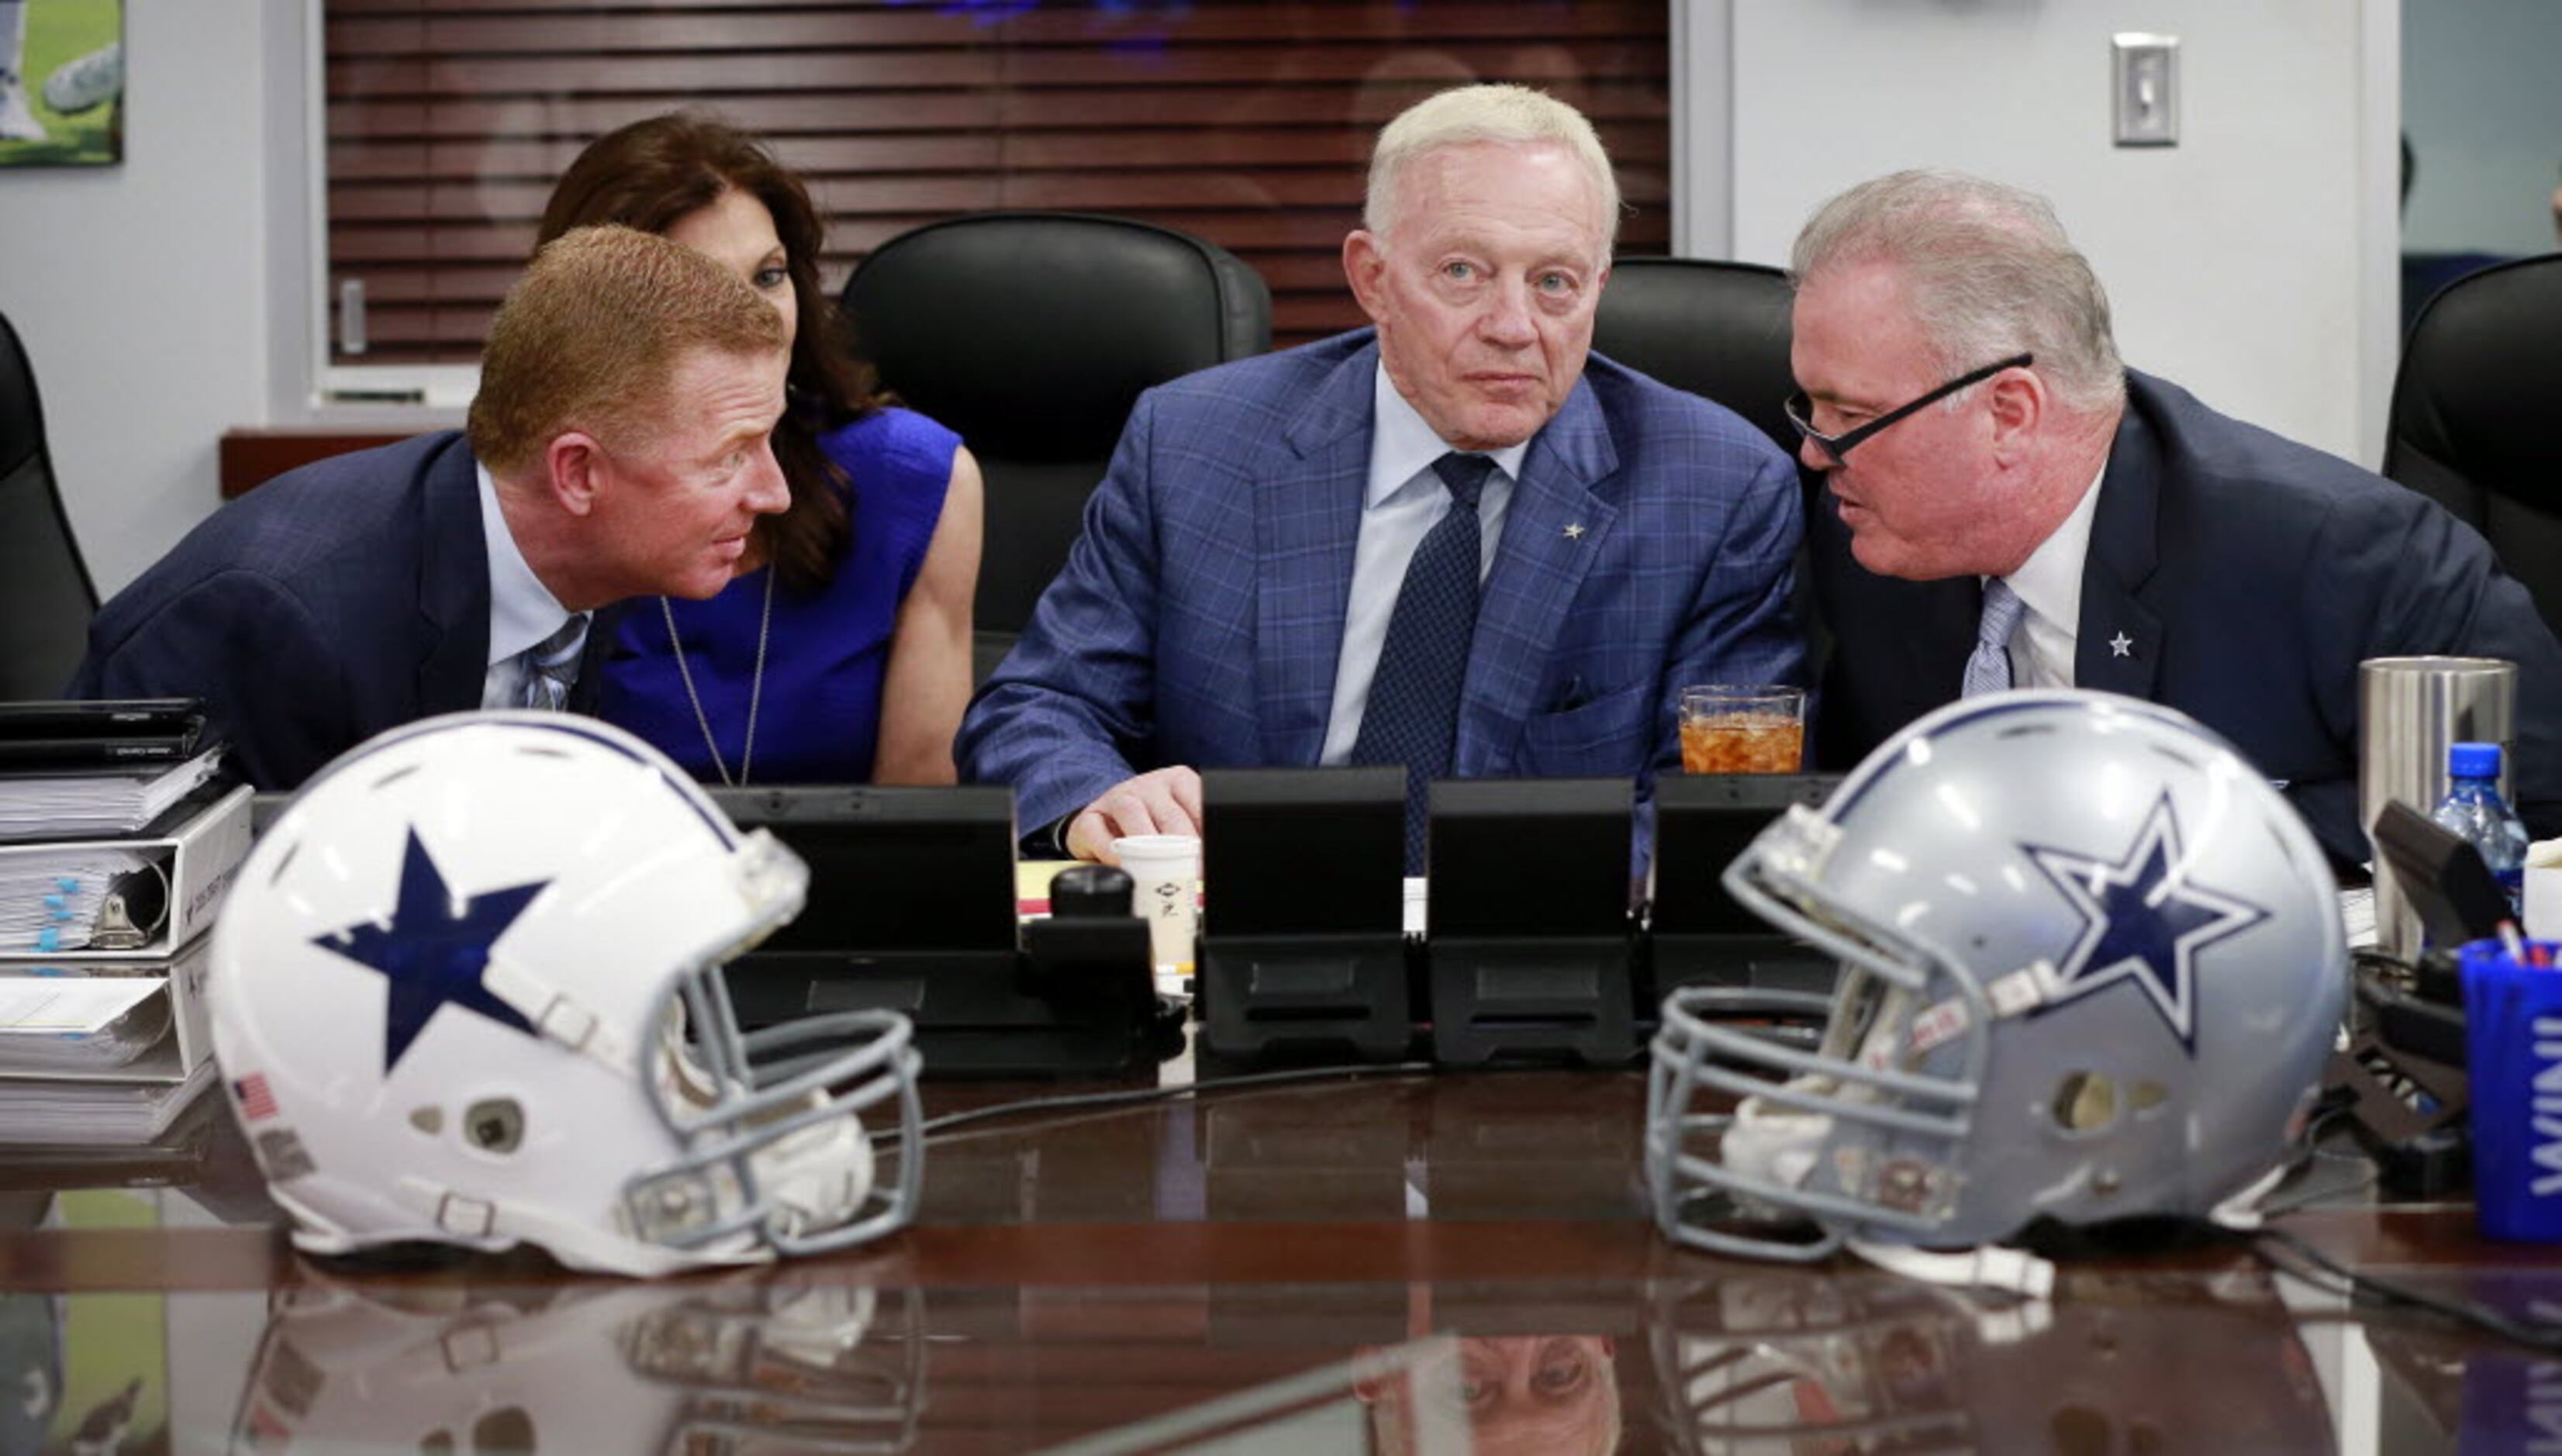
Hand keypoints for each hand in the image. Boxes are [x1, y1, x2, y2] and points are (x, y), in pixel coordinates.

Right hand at [1067, 766, 1202, 863]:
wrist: (1105, 819)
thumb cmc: (1149, 824)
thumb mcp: (1178, 825)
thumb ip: (1195, 837)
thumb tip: (1209, 864)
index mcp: (1178, 782)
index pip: (1199, 804)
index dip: (1206, 836)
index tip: (1209, 860)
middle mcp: (1149, 785)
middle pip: (1170, 816)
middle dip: (1184, 850)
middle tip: (1192, 874)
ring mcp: (1117, 797)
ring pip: (1133, 815)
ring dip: (1147, 847)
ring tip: (1159, 872)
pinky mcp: (1089, 816)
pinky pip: (1098, 831)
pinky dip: (1110, 851)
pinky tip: (1122, 865)